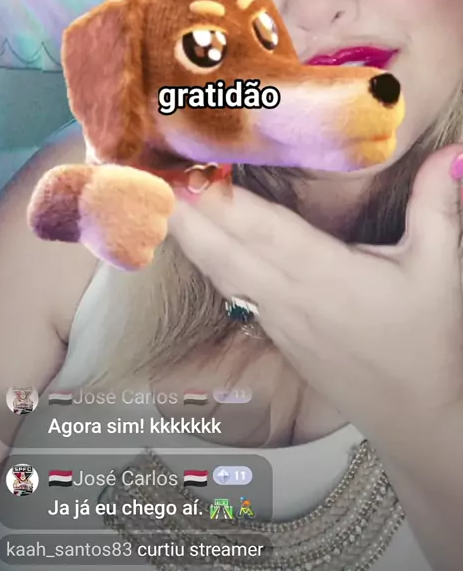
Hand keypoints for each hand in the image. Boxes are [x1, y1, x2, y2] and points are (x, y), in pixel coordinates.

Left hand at [168, 146, 462, 453]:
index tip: (186, 173)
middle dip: (179, 213)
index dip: (223, 205)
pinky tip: (188, 234)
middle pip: (222, 251)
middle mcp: (292, 298)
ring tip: (150, 194)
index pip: (266, 234)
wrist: (415, 418)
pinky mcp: (273, 331)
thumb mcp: (440, 268)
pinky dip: (204, 257)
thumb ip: (436, 205)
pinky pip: (228, 287)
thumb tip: (454, 152)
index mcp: (328, 279)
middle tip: (140, 171)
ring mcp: (276, 319)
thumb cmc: (426, 342)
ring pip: (217, 271)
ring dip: (183, 234)